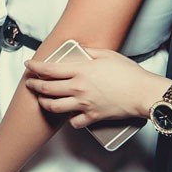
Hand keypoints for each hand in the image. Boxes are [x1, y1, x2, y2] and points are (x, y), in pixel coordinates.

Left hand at [24, 47, 161, 128]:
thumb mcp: (107, 54)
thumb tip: (79, 50)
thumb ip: (89, 51)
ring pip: (54, 107)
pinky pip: (73, 122)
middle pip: (47, 89)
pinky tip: (69, 114)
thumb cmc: (128, 72)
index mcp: (80, 70)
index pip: (49, 70)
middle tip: (30, 84)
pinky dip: (69, 119)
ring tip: (42, 100)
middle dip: (34, 86)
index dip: (35, 67)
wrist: (142, 93)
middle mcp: (78, 88)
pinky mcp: (92, 116)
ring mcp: (84, 104)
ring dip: (45, 103)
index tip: (29, 65)